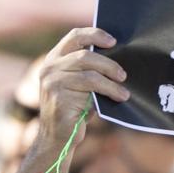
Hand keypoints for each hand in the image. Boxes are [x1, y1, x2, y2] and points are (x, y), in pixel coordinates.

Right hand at [35, 27, 129, 154]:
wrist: (57, 138)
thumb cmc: (74, 109)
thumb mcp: (80, 85)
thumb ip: (89, 69)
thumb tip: (119, 56)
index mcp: (54, 59)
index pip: (74, 36)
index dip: (95, 35)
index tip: (114, 41)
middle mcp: (49, 67)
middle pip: (85, 55)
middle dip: (108, 64)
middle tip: (123, 74)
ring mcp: (52, 82)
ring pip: (89, 74)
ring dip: (111, 82)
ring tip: (124, 91)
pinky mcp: (58, 97)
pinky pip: (90, 90)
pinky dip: (108, 92)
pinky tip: (119, 98)